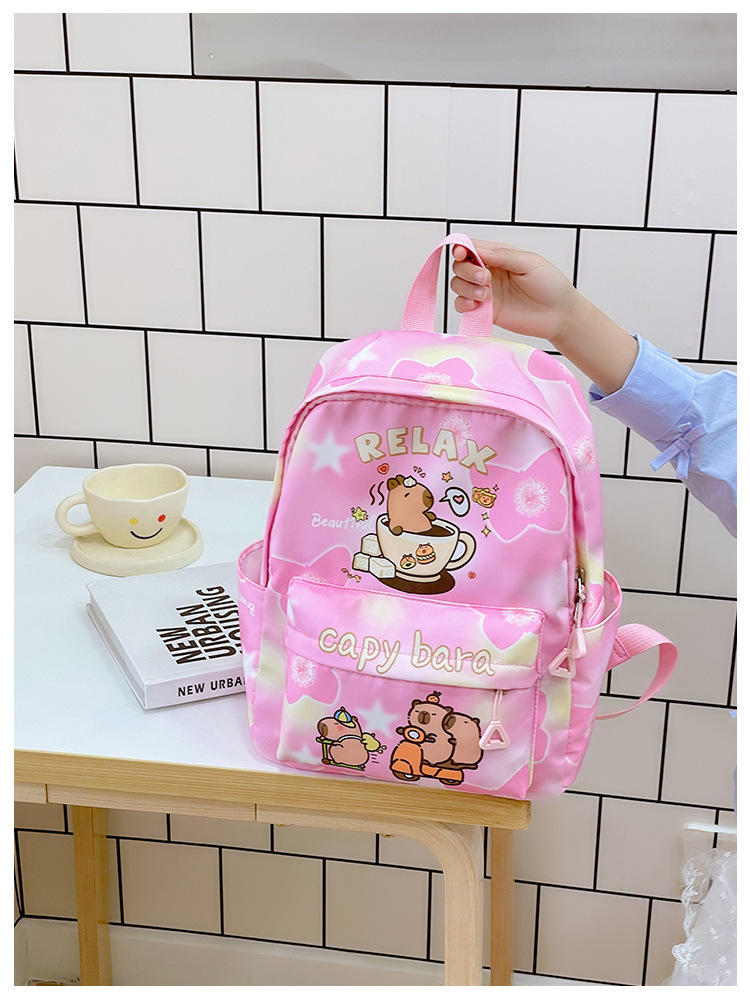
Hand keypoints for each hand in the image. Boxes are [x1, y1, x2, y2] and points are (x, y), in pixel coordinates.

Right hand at [452, 239, 637, 393]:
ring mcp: (485, 292)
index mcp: (499, 255)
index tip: (463, 254)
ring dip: (466, 288)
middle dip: (467, 271)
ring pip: (458, 285)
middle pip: (460, 266)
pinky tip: (476, 306)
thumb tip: (478, 251)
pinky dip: (463, 304)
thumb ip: (503, 256)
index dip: (461, 248)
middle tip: (486, 279)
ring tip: (485, 296)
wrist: (559, 315)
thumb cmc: (551, 285)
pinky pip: (462, 305)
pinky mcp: (485, 311)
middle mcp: (489, 272)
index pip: (471, 247)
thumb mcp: (530, 262)